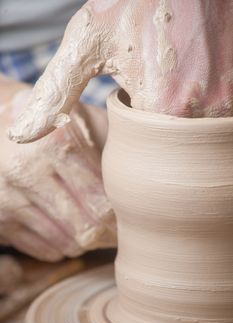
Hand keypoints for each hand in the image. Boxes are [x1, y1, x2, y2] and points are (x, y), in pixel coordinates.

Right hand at [0, 76, 115, 260]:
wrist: (0, 124)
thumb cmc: (52, 123)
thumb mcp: (84, 118)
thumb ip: (113, 142)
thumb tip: (145, 176)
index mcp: (56, 143)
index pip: (101, 200)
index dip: (122, 218)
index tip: (132, 221)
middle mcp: (27, 171)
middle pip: (86, 228)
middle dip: (109, 237)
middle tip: (120, 235)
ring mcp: (8, 197)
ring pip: (66, 244)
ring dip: (88, 243)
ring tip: (97, 231)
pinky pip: (44, 250)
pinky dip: (63, 247)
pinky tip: (69, 230)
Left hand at [8, 0, 232, 143]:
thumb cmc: (131, 2)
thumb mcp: (86, 44)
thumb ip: (55, 94)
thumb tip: (22, 137)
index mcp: (161, 105)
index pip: (147, 154)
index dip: (135, 135)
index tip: (133, 105)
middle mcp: (202, 108)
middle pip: (174, 147)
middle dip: (160, 129)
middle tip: (155, 88)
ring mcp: (229, 98)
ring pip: (198, 135)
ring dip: (183, 119)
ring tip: (173, 80)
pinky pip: (220, 118)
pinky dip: (203, 107)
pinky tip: (191, 76)